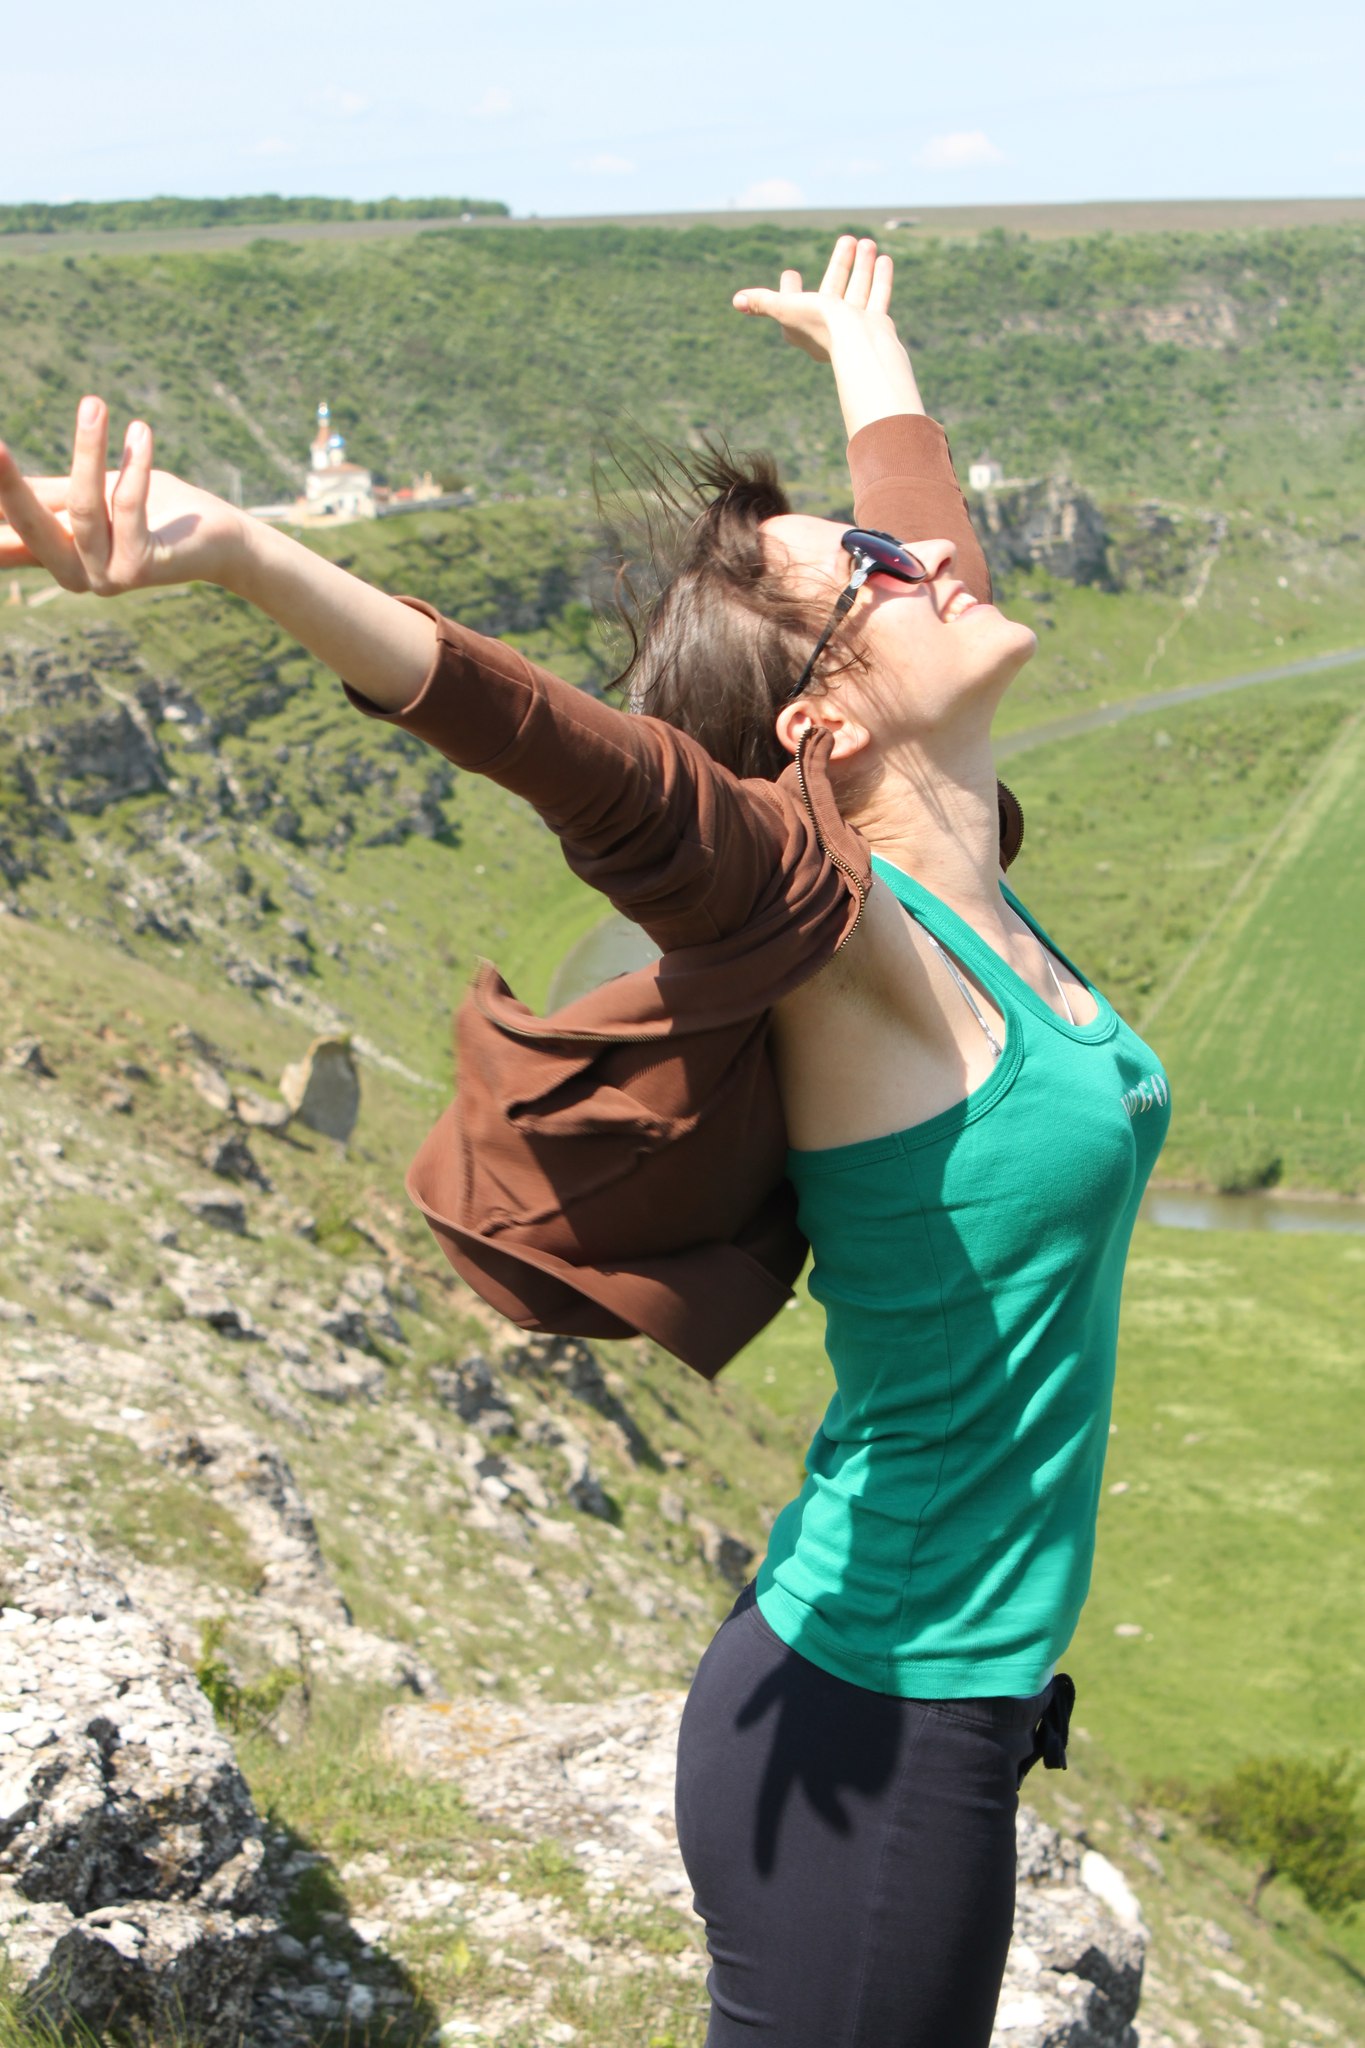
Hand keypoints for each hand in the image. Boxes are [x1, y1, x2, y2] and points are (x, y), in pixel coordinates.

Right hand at [0, 396, 245, 595]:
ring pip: (84, 509)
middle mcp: (73, 575)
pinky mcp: (141, 569)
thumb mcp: (90, 495)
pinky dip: (136, 467)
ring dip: (88, 450)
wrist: (217, 540)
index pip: (7, 533)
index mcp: (54, 556)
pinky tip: (140, 431)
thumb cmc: (152, 511)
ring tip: (94, 404)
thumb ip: (45, 491)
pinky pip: (130, 509)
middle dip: (7, 483)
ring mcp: (106, 577)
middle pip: (30, 524)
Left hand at [732, 236, 924, 437]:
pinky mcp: (874, 326)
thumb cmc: (820, 325)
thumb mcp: (785, 308)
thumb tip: (737, 301)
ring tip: (867, 242)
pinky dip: (880, 279)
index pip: (793, 304)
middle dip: (840, 264)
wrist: (860, 345)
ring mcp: (853, 328)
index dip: (790, 289)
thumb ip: (763, 302)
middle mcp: (827, 328)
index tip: (790, 273)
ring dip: (862, 266)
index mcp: (803, 327)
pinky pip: (877, 298)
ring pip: (857, 291)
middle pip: (833, 290)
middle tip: (847, 239)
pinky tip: (884, 259)